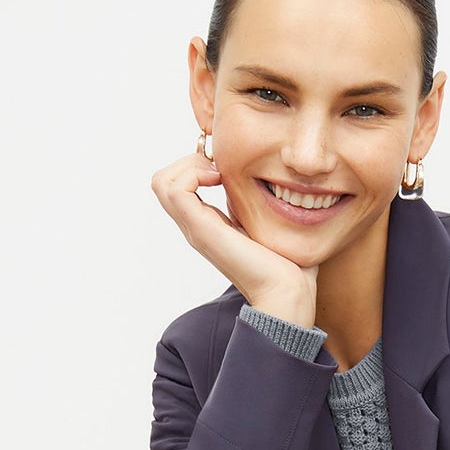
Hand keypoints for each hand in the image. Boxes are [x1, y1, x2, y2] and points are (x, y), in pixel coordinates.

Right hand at [150, 147, 317, 322]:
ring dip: (190, 165)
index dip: (197, 164)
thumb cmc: (286, 262)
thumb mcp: (263, 222)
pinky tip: (221, 181)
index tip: (227, 168)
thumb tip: (260, 181)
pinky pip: (175, 189)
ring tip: (219, 173)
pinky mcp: (201, 229)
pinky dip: (195, 174)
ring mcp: (195, 228)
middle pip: (162, 181)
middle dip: (189, 160)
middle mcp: (195, 226)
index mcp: (207, 224)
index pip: (178, 185)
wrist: (286, 289)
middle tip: (220, 168)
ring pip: (162, 182)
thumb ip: (252, 204)